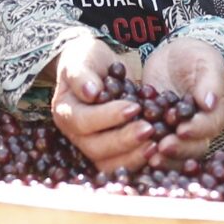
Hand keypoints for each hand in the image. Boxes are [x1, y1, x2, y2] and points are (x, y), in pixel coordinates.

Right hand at [48, 34, 153, 170]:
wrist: (97, 68)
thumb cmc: (87, 60)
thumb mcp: (81, 59)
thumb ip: (81, 74)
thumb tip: (90, 92)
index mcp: (65, 112)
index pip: (83, 121)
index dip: (108, 117)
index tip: (134, 107)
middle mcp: (75, 135)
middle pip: (96, 149)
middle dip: (124, 140)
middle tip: (150, 129)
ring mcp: (91, 147)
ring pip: (108, 164)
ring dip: (132, 157)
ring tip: (156, 145)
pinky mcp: (109, 153)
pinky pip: (122, 165)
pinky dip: (139, 161)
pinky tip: (158, 150)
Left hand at [141, 38, 223, 163]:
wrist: (174, 58)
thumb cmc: (196, 57)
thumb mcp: (207, 62)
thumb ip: (210, 82)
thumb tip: (210, 103)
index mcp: (215, 114)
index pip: (210, 126)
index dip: (197, 130)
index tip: (182, 129)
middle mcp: (199, 130)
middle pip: (193, 147)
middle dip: (177, 150)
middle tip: (161, 148)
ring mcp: (177, 134)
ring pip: (174, 154)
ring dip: (162, 157)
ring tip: (147, 155)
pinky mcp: (158, 133)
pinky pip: (153, 147)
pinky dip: (143, 151)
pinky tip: (130, 151)